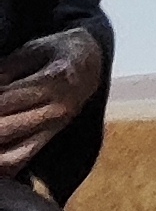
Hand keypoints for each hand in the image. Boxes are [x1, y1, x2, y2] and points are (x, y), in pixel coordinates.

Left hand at [0, 27, 100, 171]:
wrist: (91, 66)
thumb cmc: (58, 52)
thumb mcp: (36, 48)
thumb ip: (8, 68)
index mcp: (56, 80)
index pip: (7, 99)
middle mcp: (57, 110)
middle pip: (5, 129)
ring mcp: (54, 130)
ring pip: (11, 155)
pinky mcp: (48, 142)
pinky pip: (18, 162)